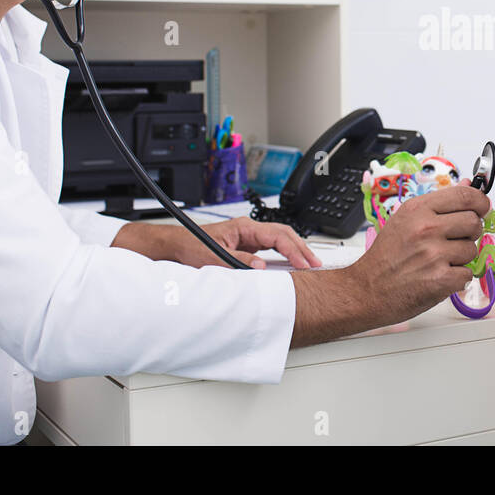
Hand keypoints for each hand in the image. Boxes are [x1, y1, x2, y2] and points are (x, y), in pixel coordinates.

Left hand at [174, 217, 321, 269]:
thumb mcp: (214, 256)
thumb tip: (262, 267)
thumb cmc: (192, 245)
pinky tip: (292, 263)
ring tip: (309, 263)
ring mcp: (250, 236)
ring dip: (296, 250)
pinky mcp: (248, 245)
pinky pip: (273, 246)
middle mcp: (250, 229)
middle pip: (284, 234)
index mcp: (244, 227)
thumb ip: (239, 261)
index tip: (303, 263)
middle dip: (302, 248)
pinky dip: (286, 253)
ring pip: (281, 239)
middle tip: (316, 263)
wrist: (178, 244)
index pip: (277, 236)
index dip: (293, 250)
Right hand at [348, 184, 487, 326]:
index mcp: (418, 209)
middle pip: (474, 222)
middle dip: (470, 232)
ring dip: (462, 257)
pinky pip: (467, 274)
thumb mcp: (405, 220)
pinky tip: (439, 276)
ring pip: (473, 249)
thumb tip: (467, 185)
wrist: (366, 290)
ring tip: (440, 261)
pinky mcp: (440, 280)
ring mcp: (434, 255)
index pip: (465, 196)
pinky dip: (457, 278)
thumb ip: (438, 205)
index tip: (482, 207)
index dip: (480, 201)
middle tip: (455, 240)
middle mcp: (426, 229)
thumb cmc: (385, 256)